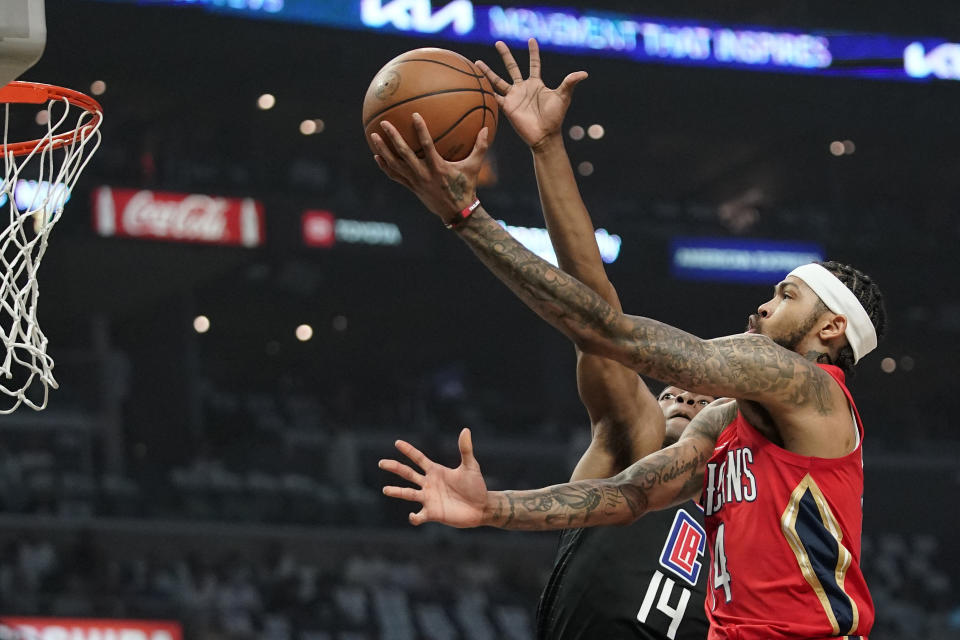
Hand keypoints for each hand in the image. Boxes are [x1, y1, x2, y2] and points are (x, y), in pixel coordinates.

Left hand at [371, 113, 488, 223]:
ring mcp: (415, 182)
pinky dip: (385, 166)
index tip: (414, 115)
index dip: (420, 130)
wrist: (458, 213)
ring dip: (383, 150)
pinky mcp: (411, 188)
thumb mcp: (474, 167)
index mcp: (438, 167)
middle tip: (384, 123)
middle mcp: (424, 174)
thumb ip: (480, 147)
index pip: (427, 145)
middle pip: (404, 154)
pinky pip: (395, 176)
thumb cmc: (466, 187)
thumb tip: (487, 128)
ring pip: (395, 165)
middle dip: (393, 138)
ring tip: (373, 136)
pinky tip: (377, 156)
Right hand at [379, 428, 488, 527]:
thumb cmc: (475, 486)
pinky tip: (413, 516)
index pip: (418, 459)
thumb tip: (465, 430)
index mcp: (436, 471)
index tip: (397, 443)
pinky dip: (414, 517)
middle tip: (381, 462)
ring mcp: (429, 498)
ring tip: (385, 489)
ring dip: (397, 492)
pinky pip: (419, 516)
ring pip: (408, 493)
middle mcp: (429, 483)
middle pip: (408, 473)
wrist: (481, 507)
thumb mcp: (471, 466)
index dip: (409, 450)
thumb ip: (465, 449)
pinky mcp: (432, 513)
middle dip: (395, 467)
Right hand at [476, 39, 586, 149]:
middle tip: (499, 42)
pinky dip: (485, 90)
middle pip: (512, 67)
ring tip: (476, 62)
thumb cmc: (555, 117)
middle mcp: (523, 88)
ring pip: (497, 80)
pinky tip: (476, 83)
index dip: (533, 52)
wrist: (544, 136)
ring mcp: (514, 97)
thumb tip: (584, 73)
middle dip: (505, 55)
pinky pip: (494, 96)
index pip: (534, 64)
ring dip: (487, 72)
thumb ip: (570, 83)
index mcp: (536, 84)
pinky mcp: (506, 107)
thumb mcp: (563, 97)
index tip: (531, 39)